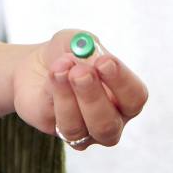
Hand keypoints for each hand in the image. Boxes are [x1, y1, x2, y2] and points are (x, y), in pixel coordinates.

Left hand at [13, 30, 148, 149]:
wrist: (38, 65)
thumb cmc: (69, 54)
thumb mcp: (77, 40)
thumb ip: (84, 46)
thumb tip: (84, 56)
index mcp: (126, 98)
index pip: (134, 98)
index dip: (122, 82)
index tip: (105, 62)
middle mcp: (109, 121)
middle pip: (108, 124)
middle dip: (93, 96)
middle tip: (79, 71)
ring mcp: (82, 132)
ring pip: (77, 127)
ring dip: (66, 94)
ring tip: (59, 67)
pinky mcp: (55, 132)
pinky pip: (53, 120)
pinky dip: (50, 95)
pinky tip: (50, 76)